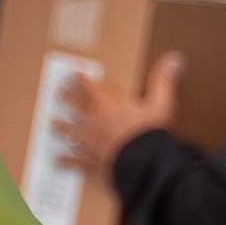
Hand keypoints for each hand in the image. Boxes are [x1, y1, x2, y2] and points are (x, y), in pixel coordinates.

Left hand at [56, 52, 181, 170]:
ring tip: (51, 122)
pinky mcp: (89, 161)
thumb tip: (174, 59)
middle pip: (75, 106)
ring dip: (60, 126)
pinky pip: (73, 160)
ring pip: (69, 131)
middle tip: (57, 92)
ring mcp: (88, 142)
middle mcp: (93, 123)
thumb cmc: (151, 134)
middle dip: (66, 98)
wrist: (144, 165)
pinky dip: (65, 159)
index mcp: (108, 107)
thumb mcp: (161, 104)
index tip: (73, 73)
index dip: (81, 79)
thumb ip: (164, 81)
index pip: (90, 88)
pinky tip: (56, 158)